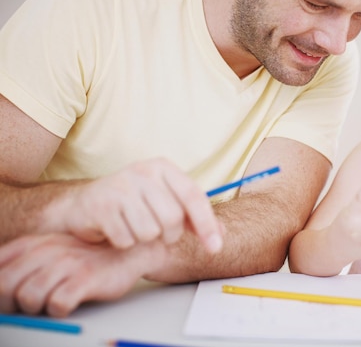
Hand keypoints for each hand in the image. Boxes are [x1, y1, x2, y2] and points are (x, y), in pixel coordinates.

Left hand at [0, 233, 163, 316]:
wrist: (129, 251)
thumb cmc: (88, 257)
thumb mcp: (53, 249)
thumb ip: (25, 261)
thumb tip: (1, 285)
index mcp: (36, 243)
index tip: (8, 298)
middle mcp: (49, 250)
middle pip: (5, 285)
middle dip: (9, 304)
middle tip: (24, 308)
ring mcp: (68, 264)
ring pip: (29, 296)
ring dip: (34, 308)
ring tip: (48, 305)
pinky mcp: (86, 279)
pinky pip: (58, 303)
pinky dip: (58, 310)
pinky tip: (67, 304)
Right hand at [51, 158, 222, 251]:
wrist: (83, 206)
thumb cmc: (131, 205)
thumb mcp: (164, 203)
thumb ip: (192, 217)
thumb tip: (222, 233)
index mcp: (163, 167)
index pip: (193, 196)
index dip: (207, 224)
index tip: (215, 248)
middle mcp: (143, 171)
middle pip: (172, 219)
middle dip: (168, 235)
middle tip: (156, 232)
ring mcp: (120, 186)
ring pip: (150, 232)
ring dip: (144, 239)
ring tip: (133, 227)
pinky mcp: (101, 205)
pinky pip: (126, 239)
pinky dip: (124, 243)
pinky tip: (116, 230)